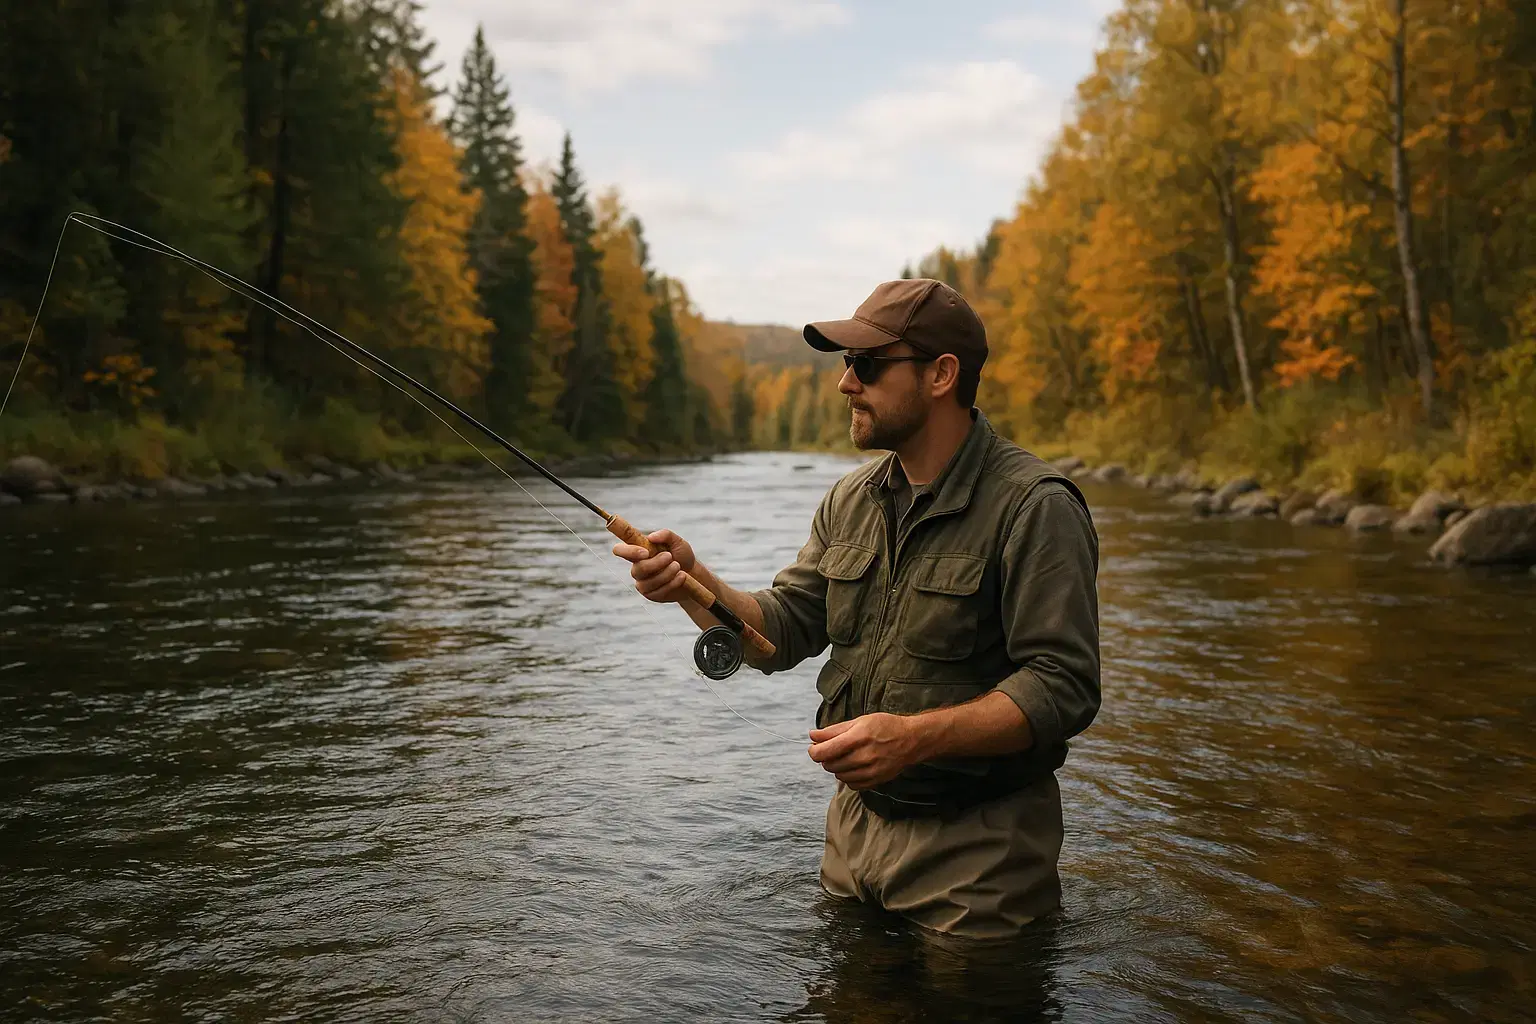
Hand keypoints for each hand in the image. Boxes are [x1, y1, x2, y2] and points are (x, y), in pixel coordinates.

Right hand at [611, 528, 697, 603]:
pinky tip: (682, 577)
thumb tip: (651, 537)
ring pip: (649, 582)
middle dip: (656, 563)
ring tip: (678, 566)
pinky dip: (672, 583)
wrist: (694, 574)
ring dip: (667, 573)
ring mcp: (643, 584)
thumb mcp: (677, 541)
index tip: (645, 552)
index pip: (619, 550)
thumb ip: (665, 535)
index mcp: (638, 553)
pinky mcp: (651, 595)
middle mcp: (637, 569)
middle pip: (638, 569)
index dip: (628, 551)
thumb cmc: (681, 555)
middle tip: (670, 557)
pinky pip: (658, 592)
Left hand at [807, 713, 922, 789]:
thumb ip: (833, 730)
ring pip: (839, 776)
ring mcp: (870, 770)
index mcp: (858, 737)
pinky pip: (851, 784)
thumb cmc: (884, 727)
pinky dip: (848, 777)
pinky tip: (855, 766)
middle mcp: (864, 755)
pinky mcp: (875, 781)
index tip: (814, 748)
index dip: (814, 751)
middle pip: (830, 765)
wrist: (911, 740)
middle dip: (826, 757)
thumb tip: (812, 735)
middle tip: (832, 749)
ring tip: (846, 756)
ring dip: (837, 767)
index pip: (825, 752)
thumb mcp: (859, 721)